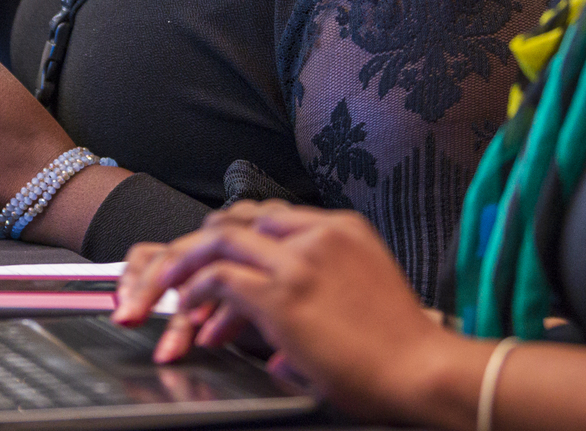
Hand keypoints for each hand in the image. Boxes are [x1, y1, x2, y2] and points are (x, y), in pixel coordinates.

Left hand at [114, 202, 460, 422]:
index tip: (216, 267)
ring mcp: (299, 259)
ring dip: (182, 266)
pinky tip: (186, 315)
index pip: (271, 216)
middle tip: (173, 273)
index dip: (235, 241)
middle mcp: (318, 232)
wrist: (425, 369)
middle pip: (238, 219)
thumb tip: (280, 345)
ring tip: (160, 289)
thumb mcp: (363, 298)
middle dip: (200, 246)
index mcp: (342, 227)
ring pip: (218, 240)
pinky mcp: (282, 293)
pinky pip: (218, 278)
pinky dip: (194, 294)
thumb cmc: (401, 348)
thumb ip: (322, 297)